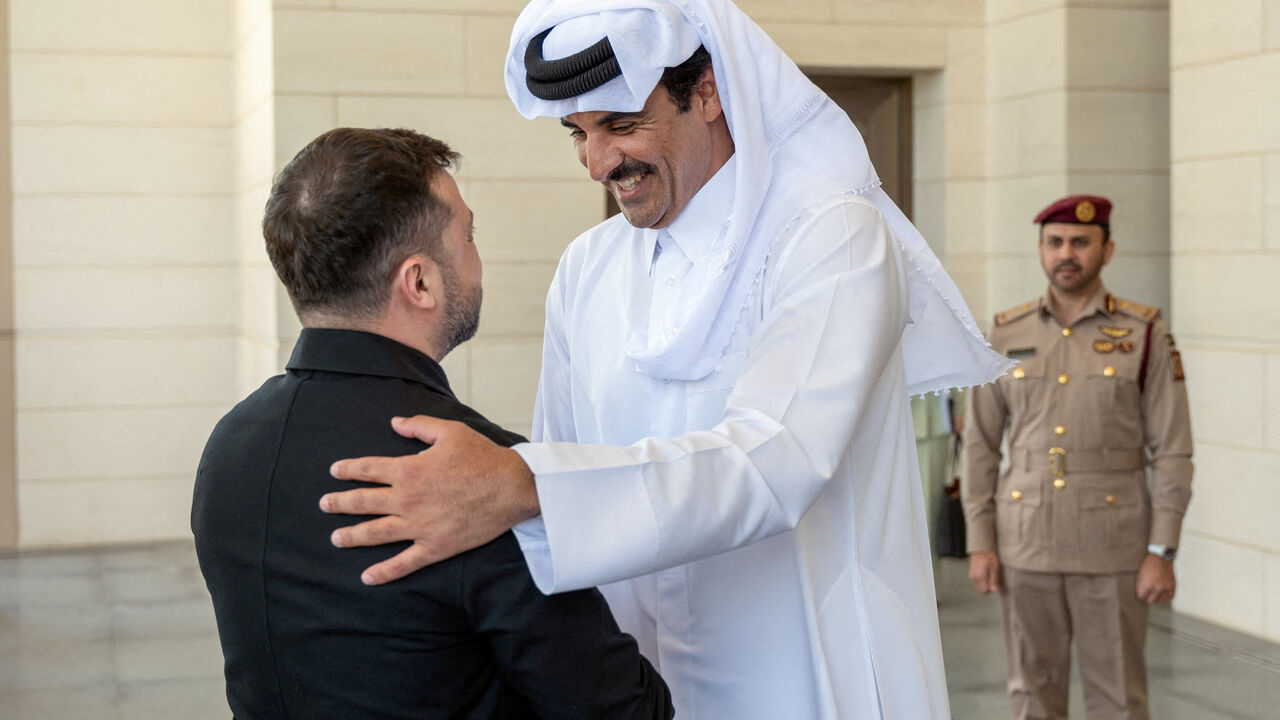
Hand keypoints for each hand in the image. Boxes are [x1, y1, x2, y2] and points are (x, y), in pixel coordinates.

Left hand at [321, 416, 539, 584]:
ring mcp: (419, 526)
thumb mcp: (451, 431)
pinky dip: (384, 572)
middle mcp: (407, 499)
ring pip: (375, 533)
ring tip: (336, 538)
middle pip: (363, 502)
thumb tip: (395, 422)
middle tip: (325, 504)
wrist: (511, 487)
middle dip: (339, 503)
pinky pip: (403, 563)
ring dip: (351, 536)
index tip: (335, 471)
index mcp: (408, 470)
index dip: (348, 469)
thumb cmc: (483, 457)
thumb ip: (419, 426)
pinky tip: (367, 577)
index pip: (368, 469)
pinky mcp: (434, 547)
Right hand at [968, 551, 999, 593]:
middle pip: (981, 590)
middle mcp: (974, 578)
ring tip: (989, 574)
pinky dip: (982, 580)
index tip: (994, 582)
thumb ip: (994, 580)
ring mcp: (972, 576)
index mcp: (979, 577)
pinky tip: (985, 573)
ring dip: (985, 583)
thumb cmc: (989, 557)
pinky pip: (977, 582)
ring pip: (979, 586)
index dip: (991, 588)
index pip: (985, 591)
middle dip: (988, 587)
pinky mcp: (971, 574)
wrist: (981, 548)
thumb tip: (994, 590)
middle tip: (993, 578)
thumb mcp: (994, 568)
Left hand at [1136, 553, 1175, 603]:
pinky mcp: (1173, 587)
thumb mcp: (1139, 575)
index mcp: (1147, 585)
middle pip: (1150, 601)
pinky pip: (1169, 597)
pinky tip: (1162, 593)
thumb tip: (1140, 595)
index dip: (1140, 594)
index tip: (1141, 591)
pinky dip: (1166, 596)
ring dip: (1157, 598)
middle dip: (1148, 597)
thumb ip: (1140, 586)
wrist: (1160, 558)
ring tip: (1155, 593)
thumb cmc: (1148, 565)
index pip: (1141, 597)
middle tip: (1148, 593)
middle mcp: (1157, 588)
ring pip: (1160, 601)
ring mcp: (1166, 588)